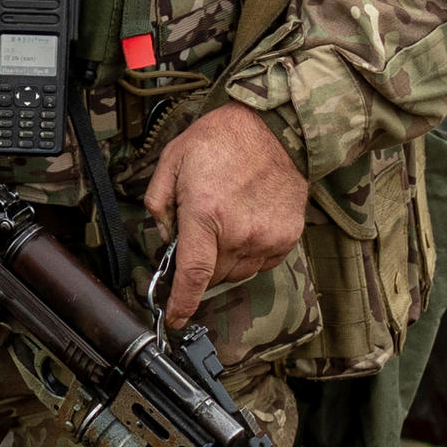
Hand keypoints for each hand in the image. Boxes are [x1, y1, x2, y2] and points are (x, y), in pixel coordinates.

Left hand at [141, 102, 305, 330]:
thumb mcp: (172, 161)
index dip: (182, 303)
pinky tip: (248, 223)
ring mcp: (267, 237)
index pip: (193, 274)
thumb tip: (166, 239)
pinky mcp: (288, 236)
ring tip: (228, 221)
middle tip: (202, 230)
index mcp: (205, 214)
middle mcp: (239, 232)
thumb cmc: (221, 140)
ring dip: (226, 260)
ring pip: (238, 273)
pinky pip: (262, 262)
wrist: (275, 127)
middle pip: (213, 276)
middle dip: (202, 264)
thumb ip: (159, 205)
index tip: (174, 319)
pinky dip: (250, 252)